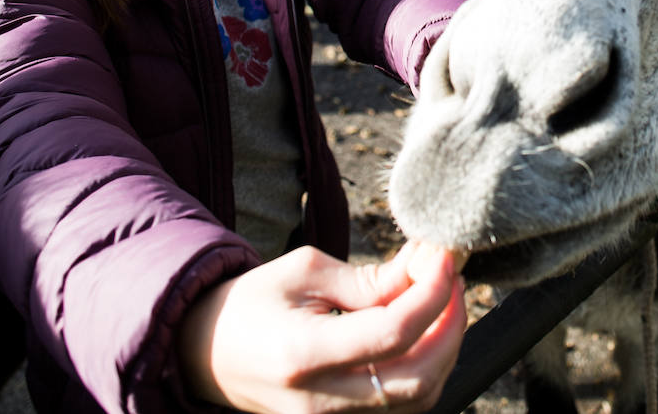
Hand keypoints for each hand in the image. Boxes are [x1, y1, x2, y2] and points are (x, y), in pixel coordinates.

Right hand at [178, 243, 466, 413]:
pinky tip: (424, 330)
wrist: (206, 352)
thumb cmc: (252, 303)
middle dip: (450, 324)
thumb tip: (426, 269)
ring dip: (444, 347)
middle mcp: (320, 401)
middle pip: (419, 378)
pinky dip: (426, 367)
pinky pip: (403, 405)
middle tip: (451, 278)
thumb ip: (368, 279)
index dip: (432, 294)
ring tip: (441, 299)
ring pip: (419, 398)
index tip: (445, 258)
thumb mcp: (304, 271)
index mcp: (303, 354)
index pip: (394, 333)